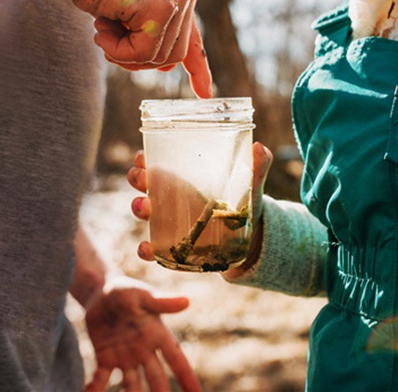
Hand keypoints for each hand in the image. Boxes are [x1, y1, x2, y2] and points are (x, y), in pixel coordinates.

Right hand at [62, 0, 212, 97]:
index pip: (193, 38)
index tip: (205, 94)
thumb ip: (150, 33)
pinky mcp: (162, 6)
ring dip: (123, 53)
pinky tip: (101, 29)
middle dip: (139, 57)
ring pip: (158, 57)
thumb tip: (167, 67)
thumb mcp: (128, 9)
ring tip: (102, 30)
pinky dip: (117, 50)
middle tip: (108, 43)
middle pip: (174, 54)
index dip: (198, 68)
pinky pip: (142, 52)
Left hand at [82, 277, 200, 391]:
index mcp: (158, 335)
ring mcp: (125, 357)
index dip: (186, 376)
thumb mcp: (144, 295)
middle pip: (156, 378)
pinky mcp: (105, 358)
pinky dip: (96, 389)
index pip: (177, 359)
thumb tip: (187, 301)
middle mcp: (144, 351)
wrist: (100, 290)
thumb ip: (162, 301)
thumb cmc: (127, 290)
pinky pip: (101, 379)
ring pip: (132, 385)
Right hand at [128, 143, 272, 262]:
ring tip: (144, 207)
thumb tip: (259, 148)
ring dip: (138, 207)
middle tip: (142, 179)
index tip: (141, 156)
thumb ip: (257, 169)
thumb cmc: (245, 206)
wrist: (252, 241)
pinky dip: (146, 249)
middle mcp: (172, 199)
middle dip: (138, 179)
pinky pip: (154, 247)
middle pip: (145, 185)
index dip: (144, 159)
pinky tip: (147, 248)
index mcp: (185, 179)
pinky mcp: (175, 246)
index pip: (158, 164)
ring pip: (145, 212)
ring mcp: (171, 222)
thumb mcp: (251, 187)